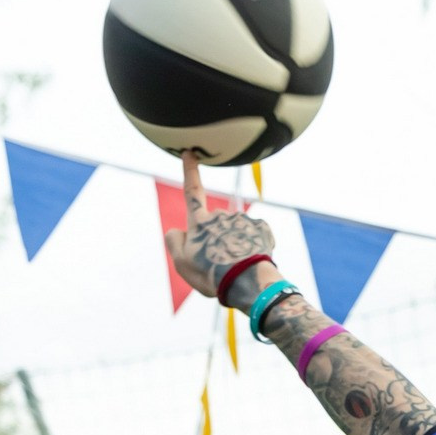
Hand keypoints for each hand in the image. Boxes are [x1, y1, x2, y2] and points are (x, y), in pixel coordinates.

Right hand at [163, 152, 275, 307]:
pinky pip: (251, 237)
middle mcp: (221, 215)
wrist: (247, 282)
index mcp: (200, 221)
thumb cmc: (211, 274)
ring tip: (234, 268)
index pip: (192, 189)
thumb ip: (174, 242)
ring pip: (233, 231)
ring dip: (233, 245)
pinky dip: (249, 247)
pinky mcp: (261, 229)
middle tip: (216, 265)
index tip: (190, 152)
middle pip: (214, 224)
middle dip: (214, 240)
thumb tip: (178, 231)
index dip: (190, 170)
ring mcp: (242, 220)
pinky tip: (249, 262)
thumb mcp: (181, 263)